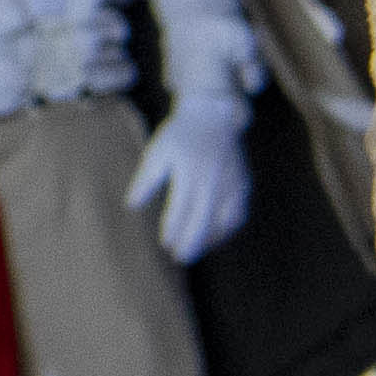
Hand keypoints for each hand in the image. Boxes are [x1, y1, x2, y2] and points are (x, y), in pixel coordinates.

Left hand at [130, 95, 256, 262]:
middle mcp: (213, 181)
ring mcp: (232, 184)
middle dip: (192, 242)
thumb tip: (131, 205)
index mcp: (189, 173)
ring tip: (196, 250)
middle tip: (181, 258)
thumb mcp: (157, 152)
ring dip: (211, 239)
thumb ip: (145, 180)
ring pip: (224, 221)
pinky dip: (227, 229)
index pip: (181, 209)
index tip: (166, 245)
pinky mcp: (243, 185)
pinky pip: (238, 214)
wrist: (214, 116)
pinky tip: (215, 237)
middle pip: (204, 220)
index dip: (173, 230)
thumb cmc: (180, 135)